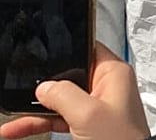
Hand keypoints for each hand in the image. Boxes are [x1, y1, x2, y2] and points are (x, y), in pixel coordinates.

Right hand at [0, 43, 148, 139]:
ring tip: (11, 118)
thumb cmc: (120, 139)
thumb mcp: (88, 113)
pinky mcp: (88, 124)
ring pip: (60, 100)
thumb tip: (45, 86)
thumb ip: (64, 94)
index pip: (88, 49)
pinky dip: (40, 123)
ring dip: (34, 109)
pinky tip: (19, 129)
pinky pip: (59, 118)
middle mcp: (106, 86)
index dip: (65, 51)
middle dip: (44, 85)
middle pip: (69, 75)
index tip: (40, 57)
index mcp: (113, 73)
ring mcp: (96, 106)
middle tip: (20, 91)